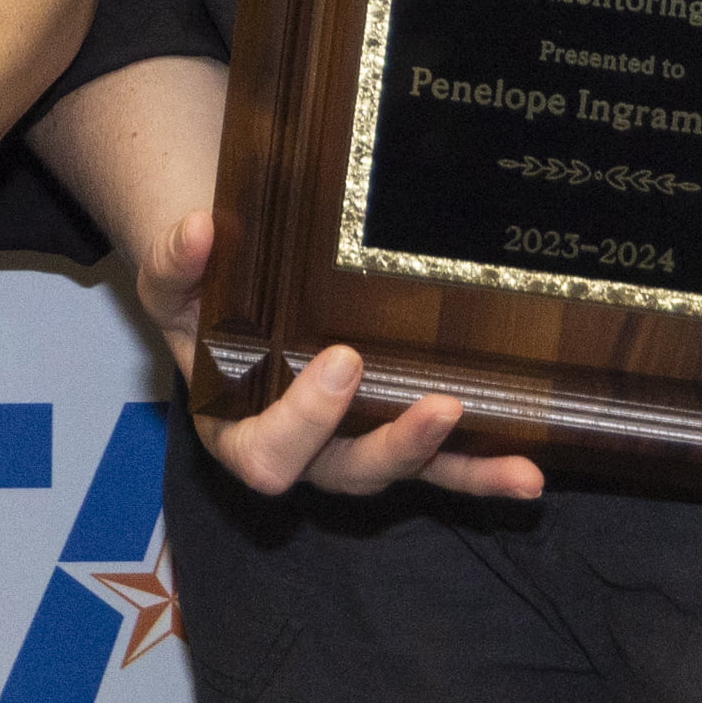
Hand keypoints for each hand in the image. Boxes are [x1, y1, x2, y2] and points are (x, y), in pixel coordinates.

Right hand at [135, 204, 544, 505]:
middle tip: (436, 404)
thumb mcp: (171, 279)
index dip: (304, 422)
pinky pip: (443, 465)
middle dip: (394, 446)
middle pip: (344, 474)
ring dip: (458, 468)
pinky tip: (530, 473)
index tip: (341, 361)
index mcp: (237, 430)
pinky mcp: (399, 438)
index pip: (265, 454)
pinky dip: (483, 471)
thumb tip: (199, 228)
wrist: (234, 293)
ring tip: (517, 466)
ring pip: (402, 473)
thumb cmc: (199, 296)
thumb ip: (175, 260)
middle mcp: (300, 453)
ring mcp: (353, 448)